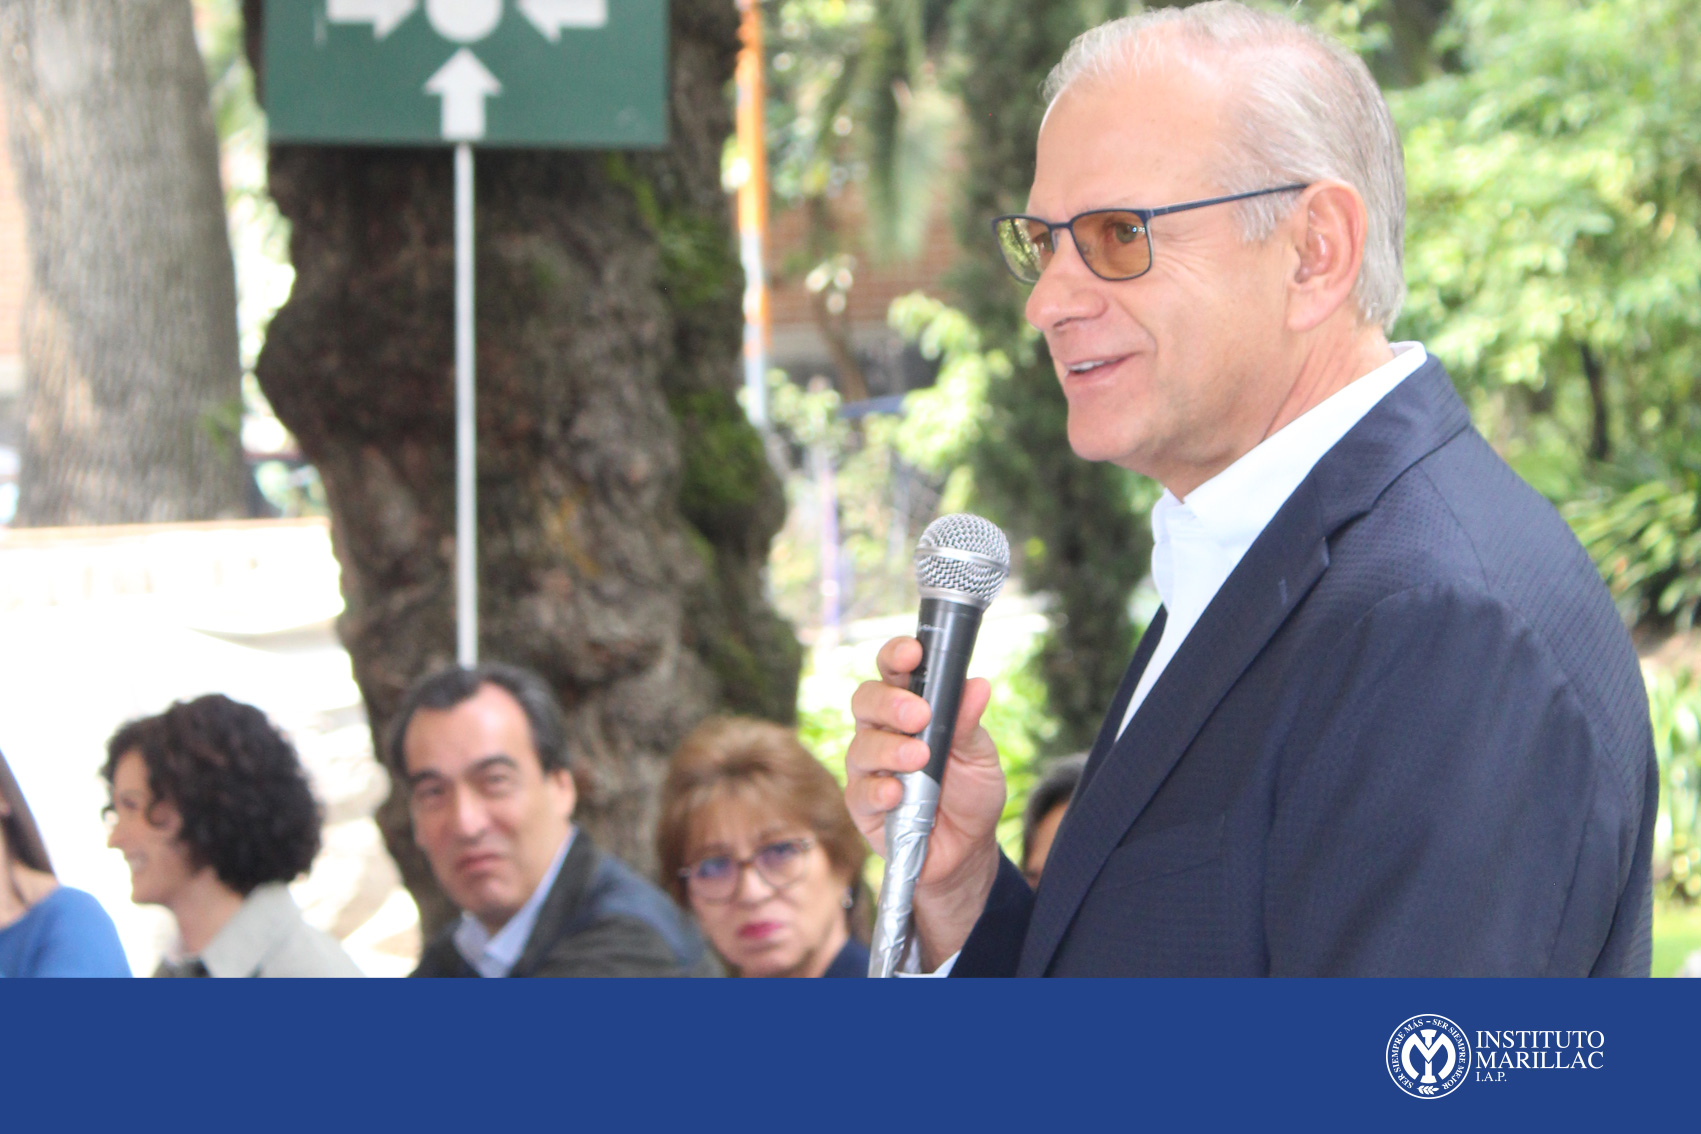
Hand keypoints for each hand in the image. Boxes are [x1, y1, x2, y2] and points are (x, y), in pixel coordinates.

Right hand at [845, 636, 1005, 966]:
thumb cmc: (971, 794)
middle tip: (920, 715)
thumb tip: (978, 684)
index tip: (913, 653)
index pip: (894, 671)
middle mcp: (883, 731)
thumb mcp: (980, 756)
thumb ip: (970, 723)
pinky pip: (860, 792)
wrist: (967, 851)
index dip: (897, 656)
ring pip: (861, 745)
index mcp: (911, 708)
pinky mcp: (863, 805)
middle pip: (866, 700)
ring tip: (919, 758)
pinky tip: (898, 793)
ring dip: (890, 748)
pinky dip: (879, 790)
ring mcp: (869, 768)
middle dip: (890, 702)